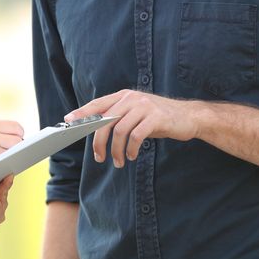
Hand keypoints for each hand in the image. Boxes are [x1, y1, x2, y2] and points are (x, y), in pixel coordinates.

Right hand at [0, 120, 23, 180]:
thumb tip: (13, 139)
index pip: (15, 126)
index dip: (18, 135)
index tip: (15, 141)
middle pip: (18, 138)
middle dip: (18, 146)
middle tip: (12, 153)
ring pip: (14, 151)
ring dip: (12, 156)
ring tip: (6, 160)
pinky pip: (7, 162)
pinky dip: (6, 165)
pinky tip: (0, 167)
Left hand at [65, 90, 202, 167]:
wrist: (189, 117)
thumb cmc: (159, 118)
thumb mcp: (136, 114)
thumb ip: (119, 118)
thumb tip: (96, 131)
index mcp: (124, 96)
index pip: (98, 104)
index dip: (82, 113)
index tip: (68, 121)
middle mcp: (132, 98)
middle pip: (106, 120)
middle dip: (99, 142)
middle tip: (100, 158)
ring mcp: (144, 106)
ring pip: (119, 130)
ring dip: (117, 150)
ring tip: (120, 162)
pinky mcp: (156, 118)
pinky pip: (136, 136)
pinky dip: (131, 149)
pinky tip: (133, 156)